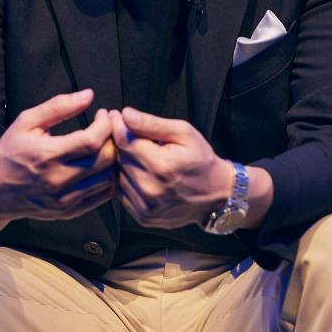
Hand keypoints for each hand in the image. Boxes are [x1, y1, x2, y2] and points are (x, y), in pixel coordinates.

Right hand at [0, 89, 116, 224]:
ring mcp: (64, 200)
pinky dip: (108, 179)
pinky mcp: (68, 212)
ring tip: (106, 145)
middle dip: (114, 139)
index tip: (104, 114)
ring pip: (108, 179)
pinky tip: (100, 165)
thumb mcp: (27, 122)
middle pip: (105, 159)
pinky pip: (102, 196)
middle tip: (109, 127)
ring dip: (113, 159)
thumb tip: (88, 95)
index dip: (105, 124)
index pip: (92, 140)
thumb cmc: (10, 151)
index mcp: (47, 155)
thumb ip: (58, 106)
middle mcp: (57, 180)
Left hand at [108, 107, 234, 228]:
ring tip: (133, 149)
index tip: (115, 114)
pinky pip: (121, 192)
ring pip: (118, 175)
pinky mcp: (143, 217)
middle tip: (122, 128)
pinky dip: (125, 178)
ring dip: (120, 160)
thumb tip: (126, 114)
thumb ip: (152, 124)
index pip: (124, 141)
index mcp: (162, 166)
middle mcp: (151, 189)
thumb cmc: (201, 159)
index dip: (117, 125)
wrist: (215, 195)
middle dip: (118, 140)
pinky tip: (137, 169)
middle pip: (118, 157)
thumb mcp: (184, 133)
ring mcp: (146, 207)